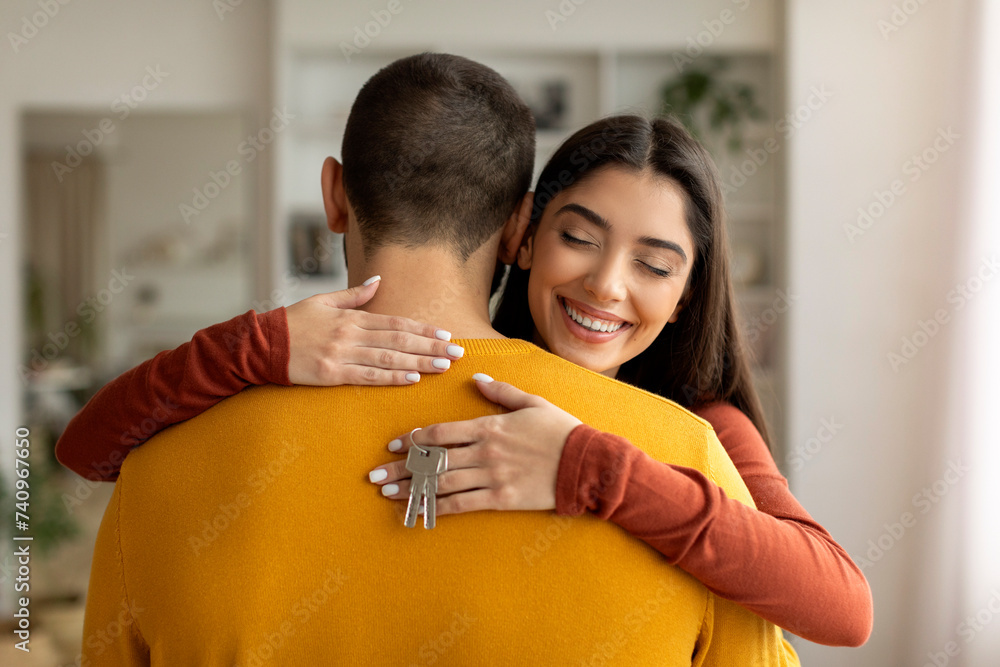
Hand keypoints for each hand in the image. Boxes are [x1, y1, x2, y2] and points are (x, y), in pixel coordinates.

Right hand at [284, 277, 463, 385]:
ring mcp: (341, 354)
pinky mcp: (331, 375)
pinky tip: (411, 379)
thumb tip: (378, 282)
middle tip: (456, 353)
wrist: (261, 344)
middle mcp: (350, 334)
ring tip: (442, 366)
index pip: (395, 322)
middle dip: (431, 347)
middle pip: (398, 340)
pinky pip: (367, 376)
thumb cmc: (293, 322)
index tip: (445, 335)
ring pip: (388, 359)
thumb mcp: (322, 301)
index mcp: (351, 317)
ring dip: (419, 363)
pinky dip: (391, 377)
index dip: (423, 329)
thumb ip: (353, 294)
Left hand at [367, 375, 582, 514]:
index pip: (441, 432)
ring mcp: (491, 477)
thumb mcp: (532, 403)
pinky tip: (419, 512)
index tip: (394, 446)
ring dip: (411, 489)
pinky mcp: (501, 499)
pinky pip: (462, 504)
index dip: (413, 439)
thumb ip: (501, 392)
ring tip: (387, 494)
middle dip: (401, 468)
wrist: (587, 463)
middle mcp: (484, 451)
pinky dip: (437, 508)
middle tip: (375, 475)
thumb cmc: (561, 431)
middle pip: (433, 460)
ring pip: (441, 483)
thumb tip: (476, 378)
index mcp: (489, 426)